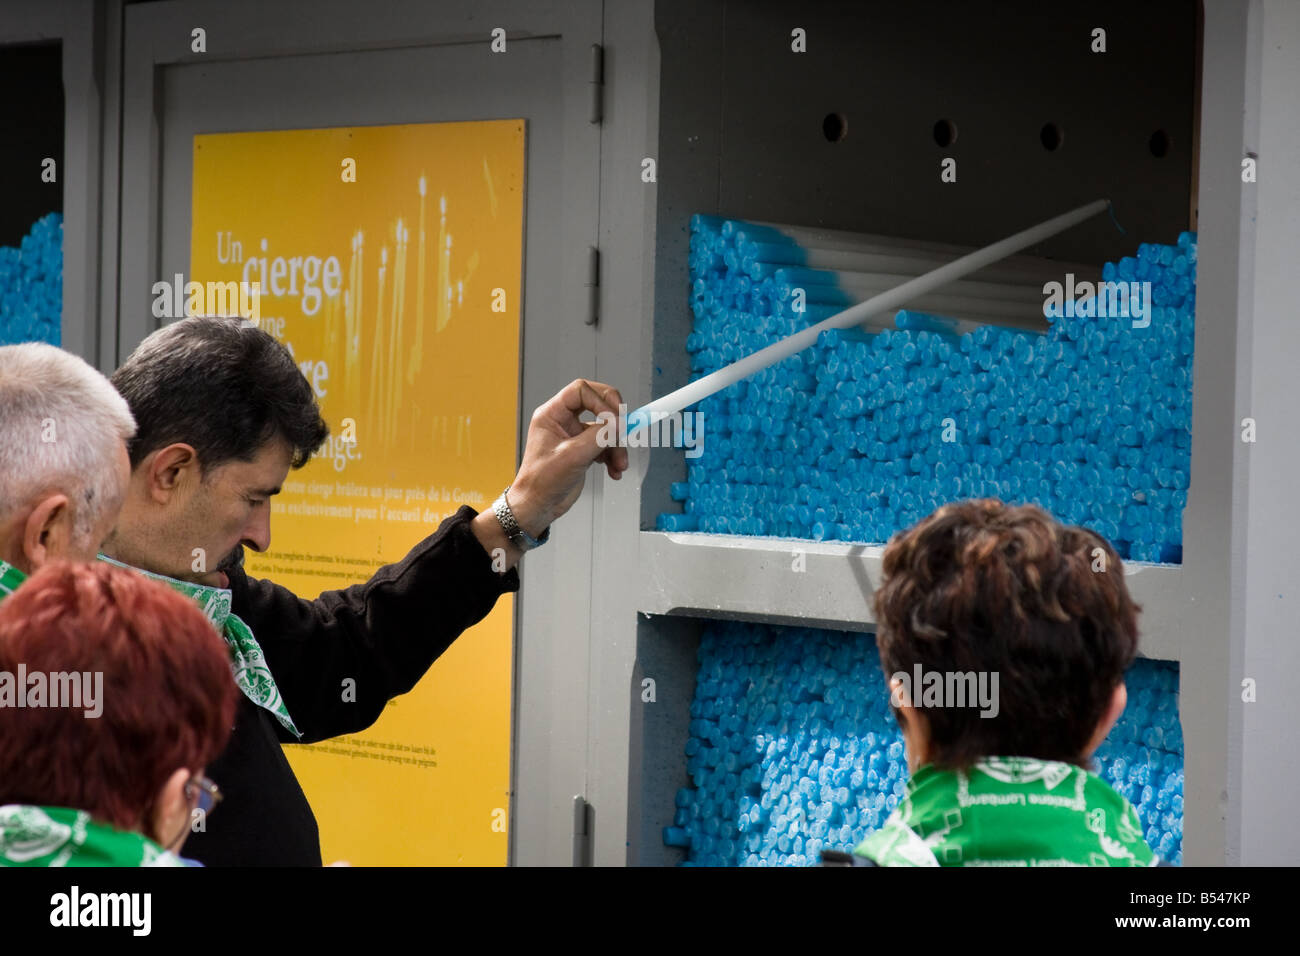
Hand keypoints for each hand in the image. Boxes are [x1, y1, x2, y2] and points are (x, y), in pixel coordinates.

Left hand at [471, 379, 627, 566]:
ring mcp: (574, 435)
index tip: (615, 419)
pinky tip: (614, 470)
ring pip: (605, 428)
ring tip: (620, 464)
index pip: (581, 391)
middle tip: (625, 430)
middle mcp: (563, 421)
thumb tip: (619, 425)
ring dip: (616, 446)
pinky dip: (613, 457)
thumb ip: (598, 437)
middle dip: (614, 420)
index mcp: (551, 415)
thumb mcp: (573, 456)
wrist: (538, 507)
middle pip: (597, 404)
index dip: (601, 401)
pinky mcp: (583, 450)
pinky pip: (605, 445)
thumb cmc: (541, 482)